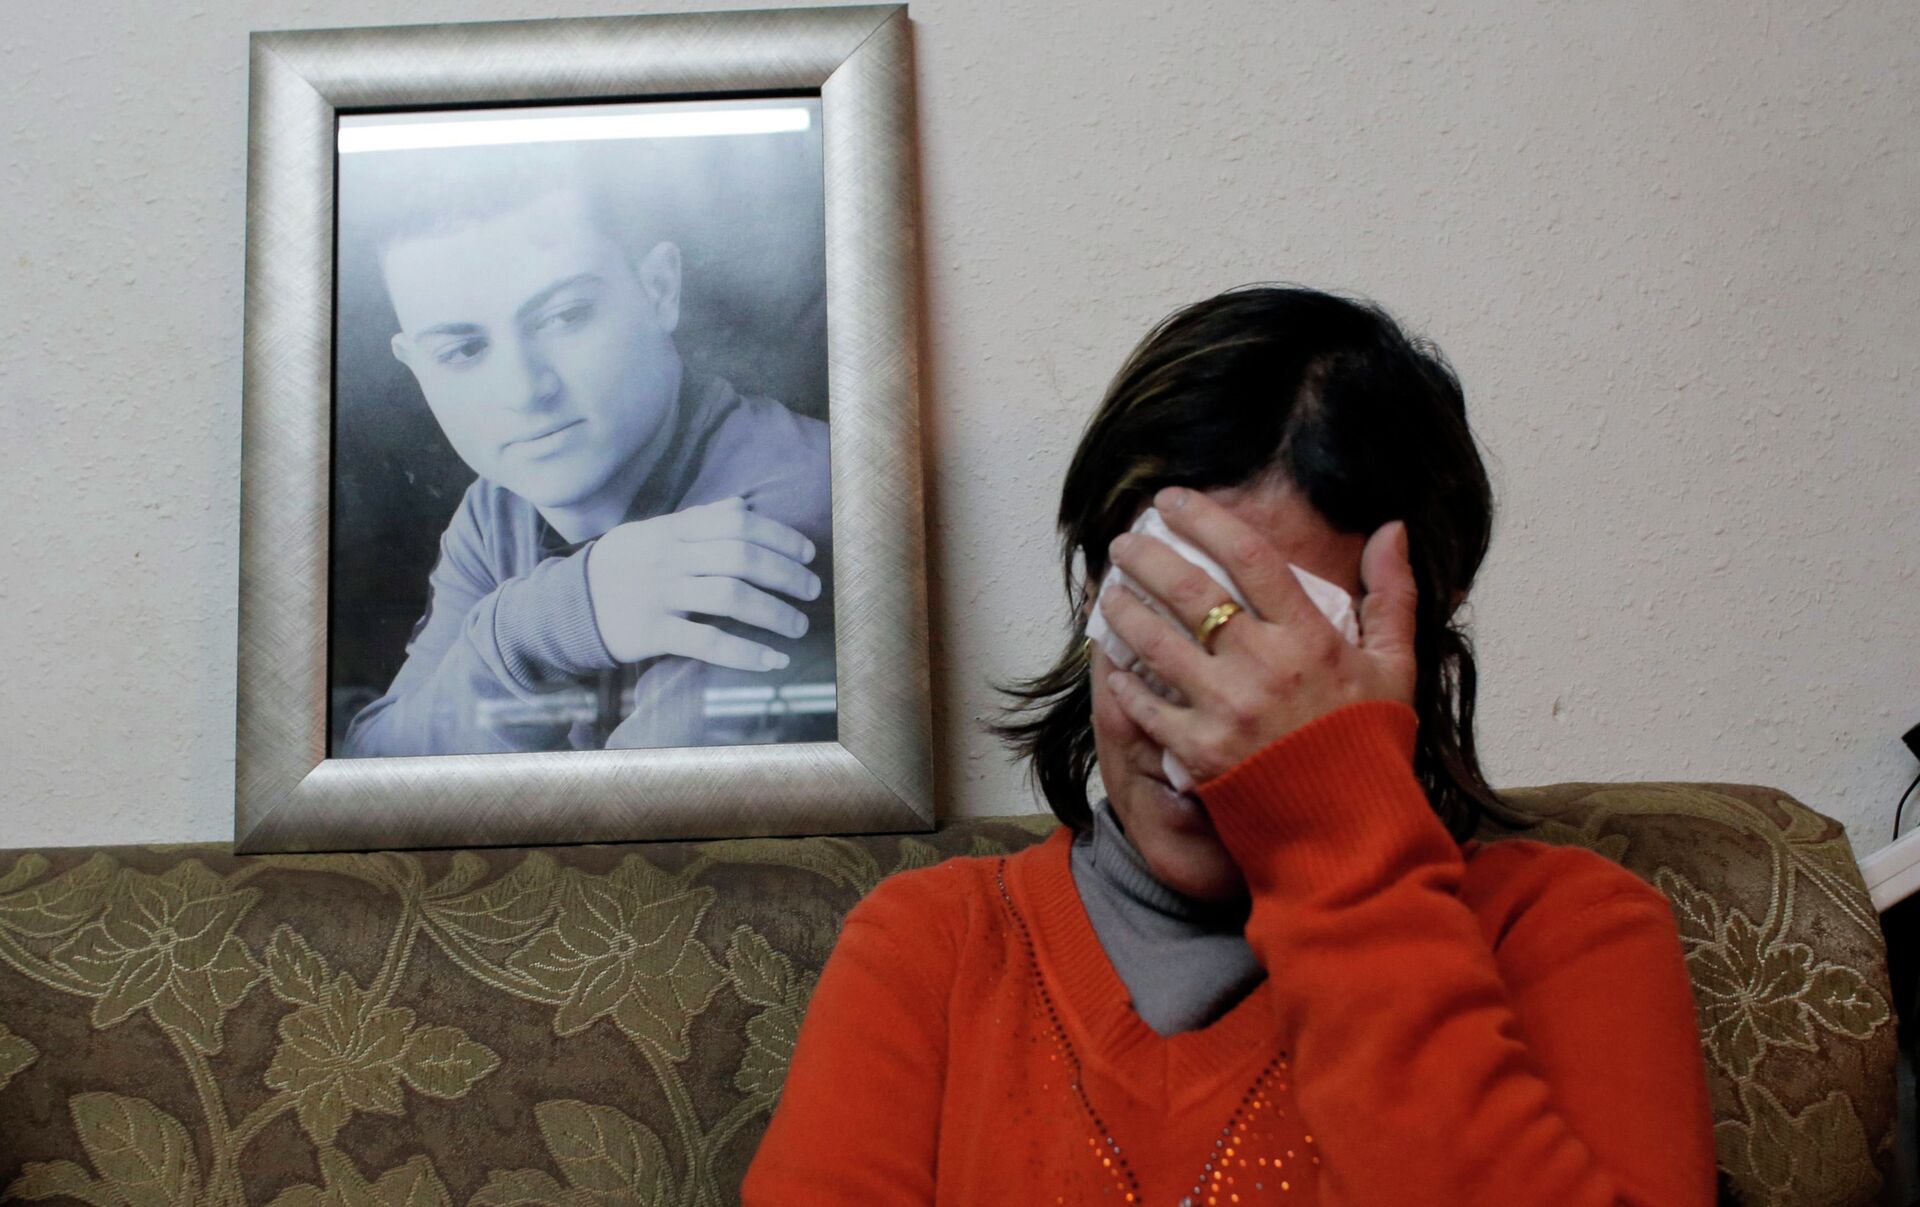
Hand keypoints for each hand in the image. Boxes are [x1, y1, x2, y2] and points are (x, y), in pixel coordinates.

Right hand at [586, 495, 820, 669]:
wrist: (568, 604)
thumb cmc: (623, 565)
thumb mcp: (653, 532)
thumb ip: (698, 519)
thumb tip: (742, 505)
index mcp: (673, 529)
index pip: (737, 524)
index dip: (779, 536)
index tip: (807, 554)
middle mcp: (669, 558)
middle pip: (741, 557)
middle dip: (786, 574)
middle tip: (812, 590)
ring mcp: (660, 594)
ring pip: (730, 597)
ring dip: (774, 613)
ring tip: (797, 626)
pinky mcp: (651, 632)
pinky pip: (707, 642)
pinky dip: (745, 652)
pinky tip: (772, 660)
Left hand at [1097, 486, 1417, 785]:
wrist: (1350, 833)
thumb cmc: (1370, 744)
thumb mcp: (1396, 666)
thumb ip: (1393, 594)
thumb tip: (1391, 529)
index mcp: (1308, 638)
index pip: (1249, 557)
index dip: (1205, 520)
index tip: (1173, 501)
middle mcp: (1262, 666)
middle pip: (1189, 592)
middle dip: (1146, 558)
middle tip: (1122, 543)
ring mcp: (1225, 709)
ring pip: (1155, 643)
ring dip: (1124, 612)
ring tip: (1108, 594)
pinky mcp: (1197, 751)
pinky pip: (1146, 706)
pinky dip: (1122, 683)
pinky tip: (1109, 665)